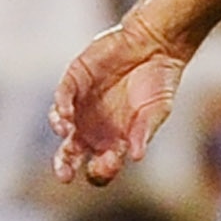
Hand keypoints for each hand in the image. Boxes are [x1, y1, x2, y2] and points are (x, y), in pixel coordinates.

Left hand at [51, 16, 188, 186]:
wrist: (154, 44)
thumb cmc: (159, 81)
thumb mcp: (158, 110)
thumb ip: (145, 132)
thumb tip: (136, 157)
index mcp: (115, 139)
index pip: (102, 164)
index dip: (101, 171)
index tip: (105, 169)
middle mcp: (94, 126)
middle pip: (74, 152)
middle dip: (67, 165)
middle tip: (65, 175)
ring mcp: (82, 105)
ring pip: (63, 126)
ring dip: (62, 134)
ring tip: (68, 134)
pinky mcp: (75, 82)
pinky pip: (61, 99)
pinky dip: (60, 109)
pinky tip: (64, 117)